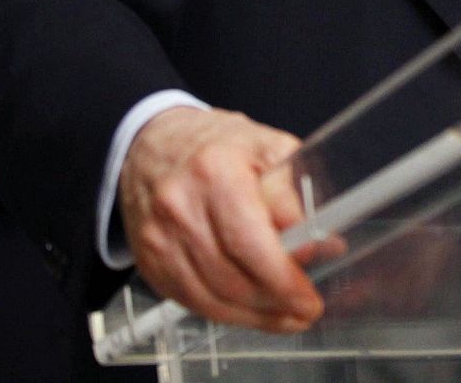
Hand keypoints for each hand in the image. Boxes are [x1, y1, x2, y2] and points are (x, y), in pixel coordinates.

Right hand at [118, 106, 324, 331]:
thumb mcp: (266, 148)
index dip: (281, 279)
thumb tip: (311, 245)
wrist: (156, 144)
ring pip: (209, 297)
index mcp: (216, 171)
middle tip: (304, 311)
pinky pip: (189, 300)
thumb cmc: (217, 144)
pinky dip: (224, 313)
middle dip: (273, 303)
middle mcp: (180, 207)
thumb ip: (291, 196)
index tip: (307, 298)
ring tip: (284, 316)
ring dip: (252, 316)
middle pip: (230, 276)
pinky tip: (249, 312)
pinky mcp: (149, 261)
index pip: (249, 241)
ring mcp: (158, 238)